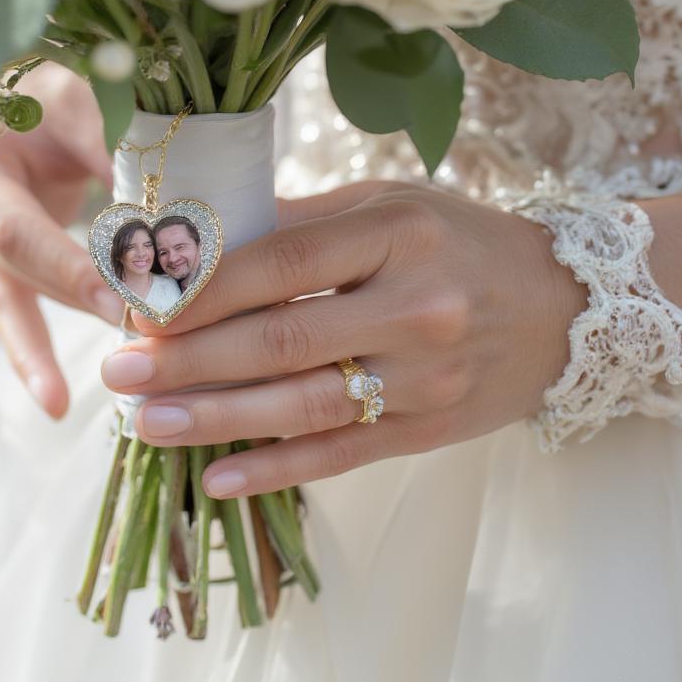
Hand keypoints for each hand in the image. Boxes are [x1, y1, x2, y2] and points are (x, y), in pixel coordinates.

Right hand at [0, 64, 121, 417]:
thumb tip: (158, 210)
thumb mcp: (79, 94)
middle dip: (79, 300)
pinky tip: (55, 400)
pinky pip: (7, 306)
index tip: (129, 301)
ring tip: (80, 395)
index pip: (23, 223)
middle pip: (17, 261)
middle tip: (139, 342)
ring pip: (11, 292)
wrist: (0, 81)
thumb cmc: (47, 81)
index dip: (74, 266)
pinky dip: (31, 351)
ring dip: (47, 345)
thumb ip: (112, 142)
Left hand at [100, 182, 586, 496]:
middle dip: (190, 358)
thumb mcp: (388, 204)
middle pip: (283, 338)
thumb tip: (199, 242)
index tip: (140, 305)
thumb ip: (302, 223)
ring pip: (305, 405)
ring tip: (145, 422)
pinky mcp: (432, 428)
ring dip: (216, 418)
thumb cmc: (457, 241)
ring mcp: (427, 376)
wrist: (562, 306)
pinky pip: (344, 454)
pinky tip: (216, 477)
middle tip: (119, 369)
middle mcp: (415, 306)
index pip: (282, 261)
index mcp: (397, 233)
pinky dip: (277, 469)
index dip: (204, 288)